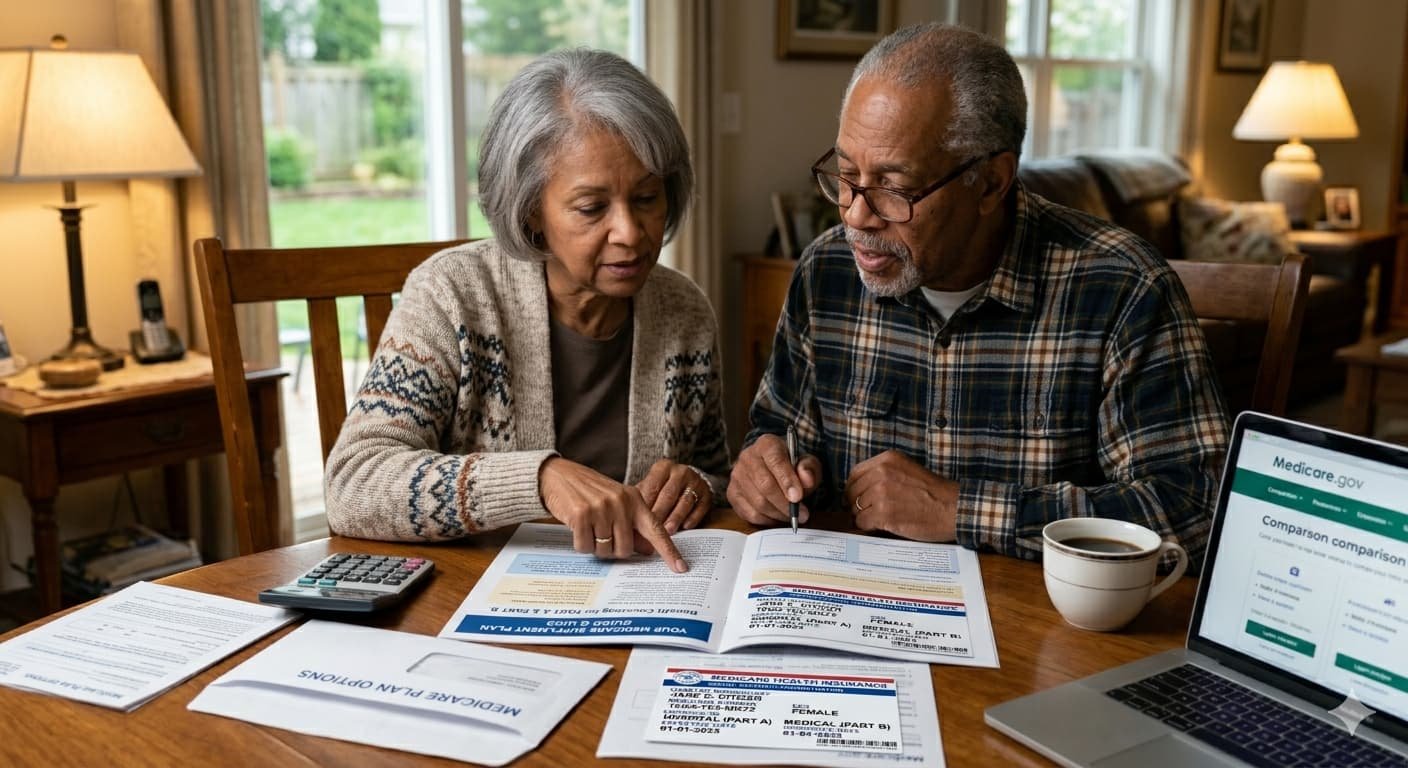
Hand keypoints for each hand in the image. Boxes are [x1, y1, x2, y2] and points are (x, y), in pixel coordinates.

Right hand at [538, 457, 687, 571]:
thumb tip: (648, 550)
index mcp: (635, 500)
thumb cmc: (590, 492)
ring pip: (605, 550)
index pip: (656, 530)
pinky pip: (585, 547)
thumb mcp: (616, 503)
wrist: (559, 475)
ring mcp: (601, 508)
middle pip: (625, 549)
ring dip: (595, 546)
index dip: (669, 551)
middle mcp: (621, 503)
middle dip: (613, 549)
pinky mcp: (581, 515)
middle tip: (601, 534)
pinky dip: (580, 544)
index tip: (681, 568)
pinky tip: (577, 527)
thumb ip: (633, 525)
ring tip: (589, 527)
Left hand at [634, 459, 711, 533]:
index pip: (652, 486)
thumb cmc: (664, 488)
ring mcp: (696, 482)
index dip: (645, 505)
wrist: (690, 482)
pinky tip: (685, 527)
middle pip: (668, 494)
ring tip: (667, 532)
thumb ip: (642, 500)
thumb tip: (628, 520)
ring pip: (684, 501)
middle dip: (660, 513)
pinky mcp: (707, 494)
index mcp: (663, 467)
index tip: (638, 521)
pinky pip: (700, 507)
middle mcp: (680, 472)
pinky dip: (692, 518)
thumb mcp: (652, 487)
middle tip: (651, 530)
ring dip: (675, 518)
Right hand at [727, 433, 821, 526]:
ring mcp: (737, 475)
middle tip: (801, 514)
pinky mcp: (732, 493)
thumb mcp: (807, 463)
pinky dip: (766, 520)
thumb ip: (809, 469)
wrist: (774, 469)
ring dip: (778, 514)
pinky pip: (749, 513)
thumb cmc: (793, 466)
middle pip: (765, 485)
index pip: (775, 461)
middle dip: (785, 503)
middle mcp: (747, 457)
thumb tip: (807, 479)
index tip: (798, 497)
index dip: (787, 480)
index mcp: (767, 444)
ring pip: (758, 502)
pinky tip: (777, 516)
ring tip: (792, 515)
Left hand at [846, 450, 957, 541]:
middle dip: (857, 504)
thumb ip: (884, 473)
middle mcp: (881, 473)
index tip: (856, 498)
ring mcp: (881, 493)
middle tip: (868, 513)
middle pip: (852, 492)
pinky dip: (869, 527)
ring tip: (881, 520)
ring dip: (864, 517)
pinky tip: (883, 526)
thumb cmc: (934, 493)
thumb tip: (859, 488)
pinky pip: (862, 522)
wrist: (953, 508)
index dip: (853, 488)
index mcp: (887, 459)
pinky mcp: (883, 513)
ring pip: (856, 509)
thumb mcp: (907, 470)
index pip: (855, 474)